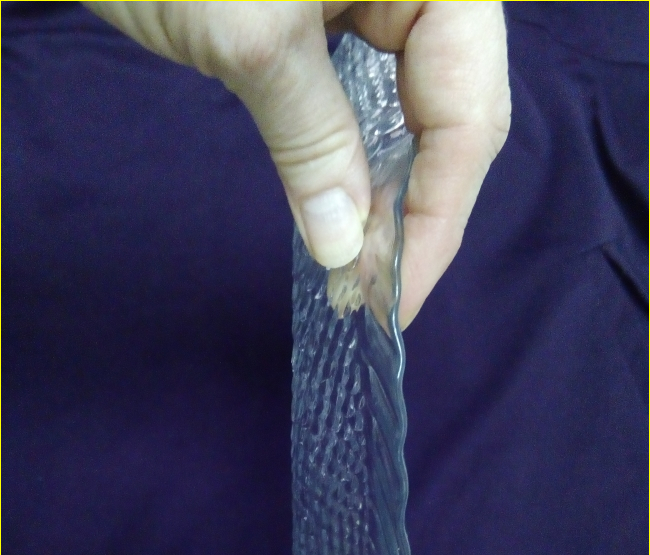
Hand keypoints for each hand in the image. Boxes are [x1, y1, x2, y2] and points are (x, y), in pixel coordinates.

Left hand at [85, 2, 509, 327]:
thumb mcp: (251, 39)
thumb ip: (313, 142)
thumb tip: (346, 252)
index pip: (468, 112)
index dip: (438, 218)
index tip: (397, 300)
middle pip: (452, 116)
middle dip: (415, 213)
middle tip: (372, 293)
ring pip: (413, 112)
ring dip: (388, 194)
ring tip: (359, 266)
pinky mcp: (341, 8)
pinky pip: (369, 95)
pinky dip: (357, 155)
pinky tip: (344, 202)